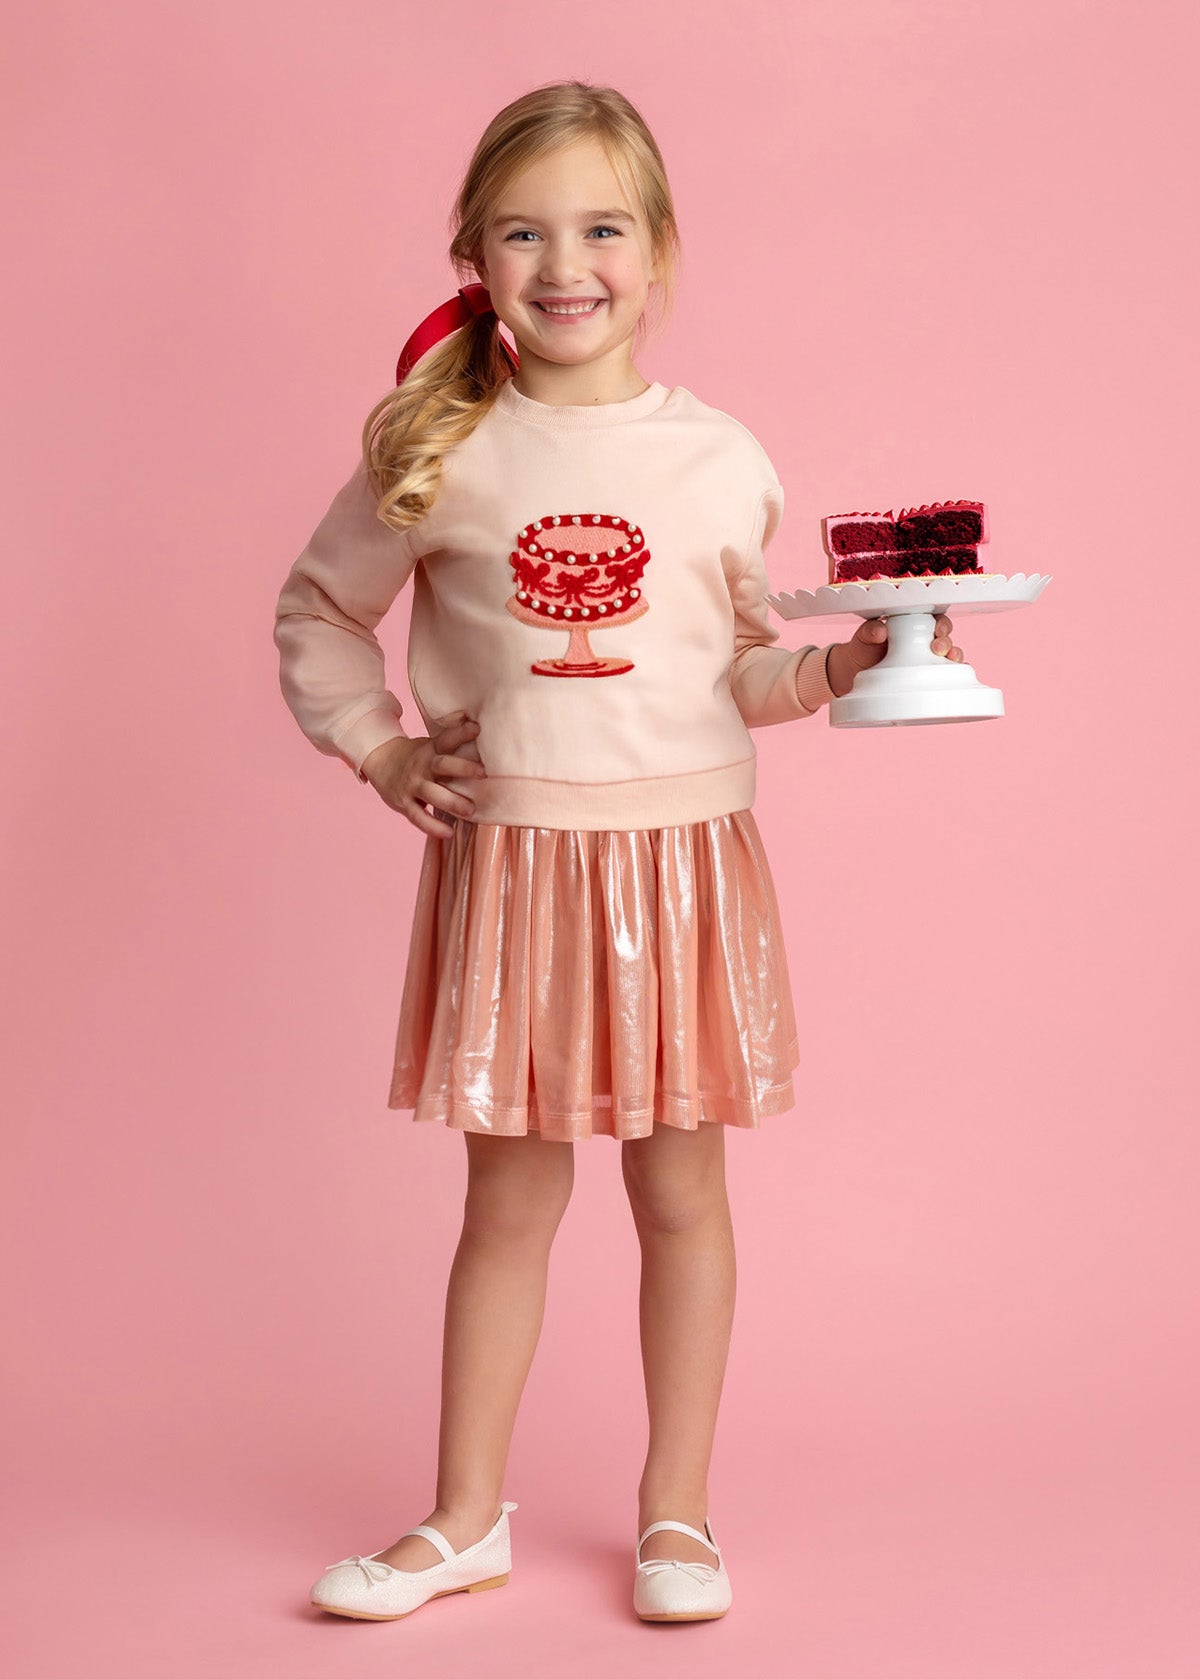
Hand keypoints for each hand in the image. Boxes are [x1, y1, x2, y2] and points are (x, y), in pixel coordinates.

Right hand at [360, 709, 486, 838]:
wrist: (380, 762)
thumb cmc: (417, 757)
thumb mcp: (430, 746)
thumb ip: (452, 745)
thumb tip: (481, 731)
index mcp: (430, 750)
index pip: (446, 739)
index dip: (461, 733)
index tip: (477, 729)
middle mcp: (422, 766)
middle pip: (442, 765)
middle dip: (463, 768)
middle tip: (484, 773)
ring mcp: (412, 785)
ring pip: (432, 793)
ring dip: (452, 802)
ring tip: (471, 810)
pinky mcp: (405, 803)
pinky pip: (419, 817)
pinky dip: (433, 826)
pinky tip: (448, 832)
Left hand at [827, 612, 964, 696]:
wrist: (853, 672)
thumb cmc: (862, 648)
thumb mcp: (863, 636)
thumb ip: (870, 630)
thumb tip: (880, 631)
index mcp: (913, 624)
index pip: (935, 620)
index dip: (941, 623)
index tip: (938, 629)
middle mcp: (924, 641)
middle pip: (946, 638)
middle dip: (947, 642)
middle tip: (937, 648)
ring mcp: (927, 660)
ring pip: (950, 655)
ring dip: (954, 656)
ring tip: (948, 659)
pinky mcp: (926, 677)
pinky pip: (945, 675)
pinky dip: (955, 675)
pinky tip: (955, 677)